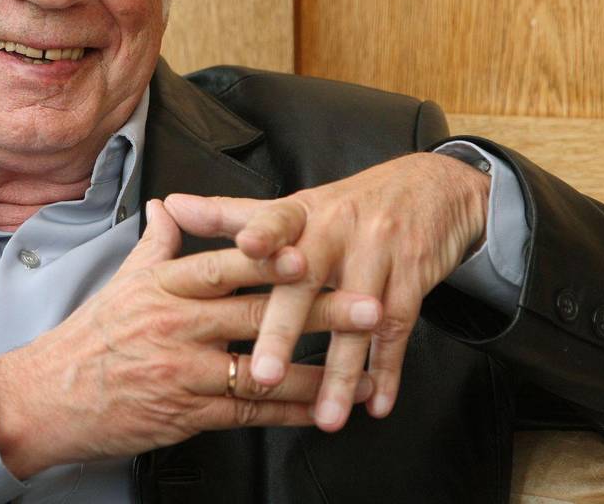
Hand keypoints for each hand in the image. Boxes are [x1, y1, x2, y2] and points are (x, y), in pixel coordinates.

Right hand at [0, 199, 373, 477]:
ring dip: (320, 371)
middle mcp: (176, 326)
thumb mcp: (121, 281)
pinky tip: (322, 409)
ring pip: (262, 370)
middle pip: (256, 314)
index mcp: (164, 287)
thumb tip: (174, 205)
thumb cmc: (90, 339)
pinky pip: (248, 414)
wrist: (49, 398)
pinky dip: (289, 412)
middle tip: (367, 303)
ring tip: (365, 370)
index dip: (268, 258)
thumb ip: (158, 243)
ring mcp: (183, 372)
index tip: (311, 249)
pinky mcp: (186, 414)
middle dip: (318, 310)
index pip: (223, 265)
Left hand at [162, 152, 488, 432]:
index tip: (246, 248)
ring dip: (340, 372)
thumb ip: (230, 215)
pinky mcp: (412, 278)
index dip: (262, 232)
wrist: (432, 189)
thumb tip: (171, 206)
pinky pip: (400, 331)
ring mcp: (378, 254)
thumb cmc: (351, 205)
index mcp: (302, 214)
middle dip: (286, 330)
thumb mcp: (294, 206)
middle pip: (308, 282)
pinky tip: (376, 403)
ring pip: (356, 319)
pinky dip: (388, 370)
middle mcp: (338, 230)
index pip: (277, 217)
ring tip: (325, 415)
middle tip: (263, 373)